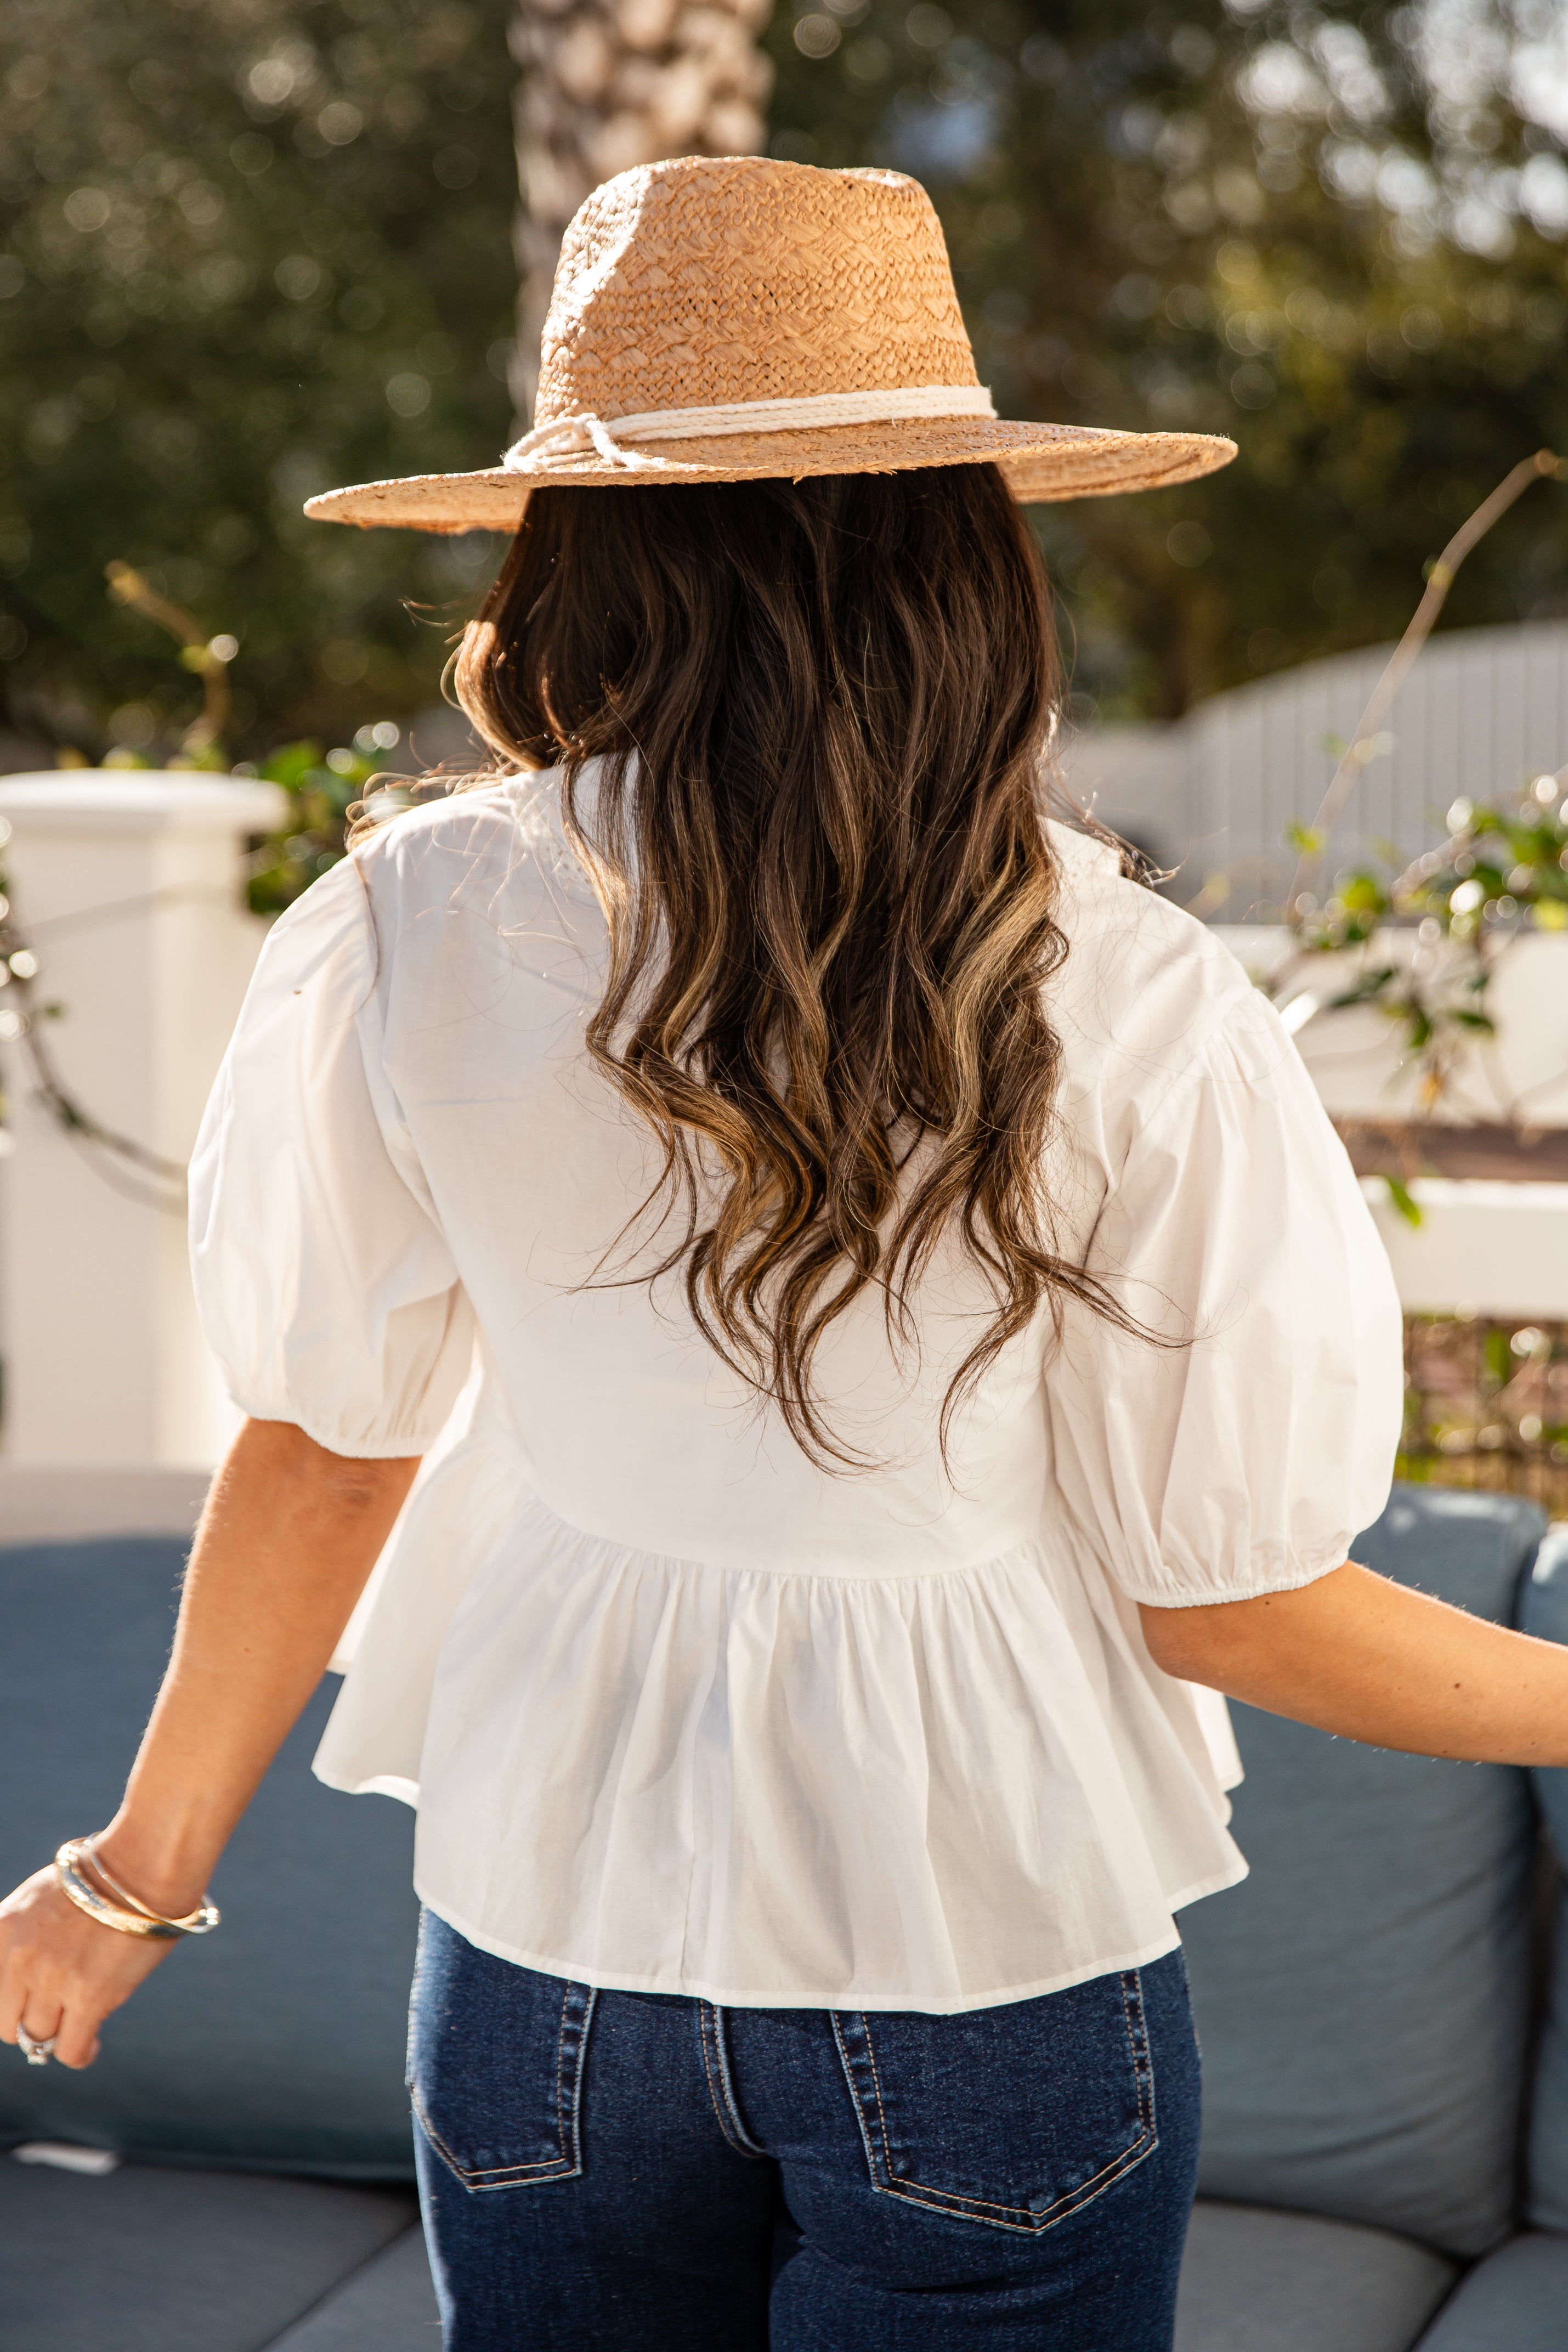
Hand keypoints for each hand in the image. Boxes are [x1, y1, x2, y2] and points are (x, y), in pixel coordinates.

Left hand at [0, 1866, 173, 2069]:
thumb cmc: (101, 1877)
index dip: (13, 2003)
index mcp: (3, 1928)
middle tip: (56, 2016)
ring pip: (40, 2038)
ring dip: (60, 2034)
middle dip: (31, 2024)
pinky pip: (71, 2049)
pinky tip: (91, 2046)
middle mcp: (19, 1957)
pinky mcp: (89, 1996)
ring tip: (79, 2025)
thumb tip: (20, 1982)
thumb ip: (19, 1937)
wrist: (144, 1863)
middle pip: (8, 2024)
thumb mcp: (39, 1898)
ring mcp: (52, 1978)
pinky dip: (80, 2053)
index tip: (29, 2006)